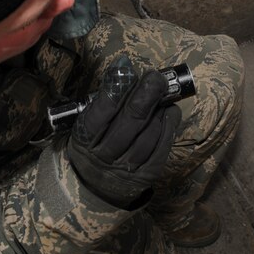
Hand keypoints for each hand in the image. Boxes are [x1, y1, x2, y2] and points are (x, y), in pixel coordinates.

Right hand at [67, 57, 178, 208]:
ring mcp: (125, 169)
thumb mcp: (86, 129)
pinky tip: (170, 112)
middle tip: (155, 77)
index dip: (115, 87)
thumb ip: (103, 105)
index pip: (100, 112)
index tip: (125, 64)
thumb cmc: (93, 147)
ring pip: (148, 135)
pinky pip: (161, 149)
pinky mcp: (145, 177)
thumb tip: (126, 72)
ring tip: (163, 94)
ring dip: (159, 110)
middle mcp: (104, 157)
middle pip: (130, 122)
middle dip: (145, 95)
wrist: (95, 189)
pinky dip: (168, 127)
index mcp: (83, 142)